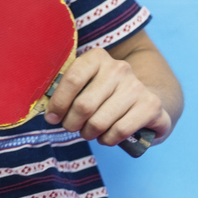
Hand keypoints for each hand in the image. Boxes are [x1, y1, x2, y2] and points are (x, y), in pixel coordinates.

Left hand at [45, 47, 172, 145]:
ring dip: (89, 133)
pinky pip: (119, 131)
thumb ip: (65, 91)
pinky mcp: (151, 106)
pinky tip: (106, 137)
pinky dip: (107, 139)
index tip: (52, 118)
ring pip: (99, 121)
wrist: (146, 103)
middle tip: (71, 127)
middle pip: (84, 105)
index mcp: (97, 57)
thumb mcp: (85, 86)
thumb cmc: (104, 96)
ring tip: (89, 132)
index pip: (72, 79)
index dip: (58, 103)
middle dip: (72, 123)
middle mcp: (119, 68)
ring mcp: (137, 86)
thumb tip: (47, 112)